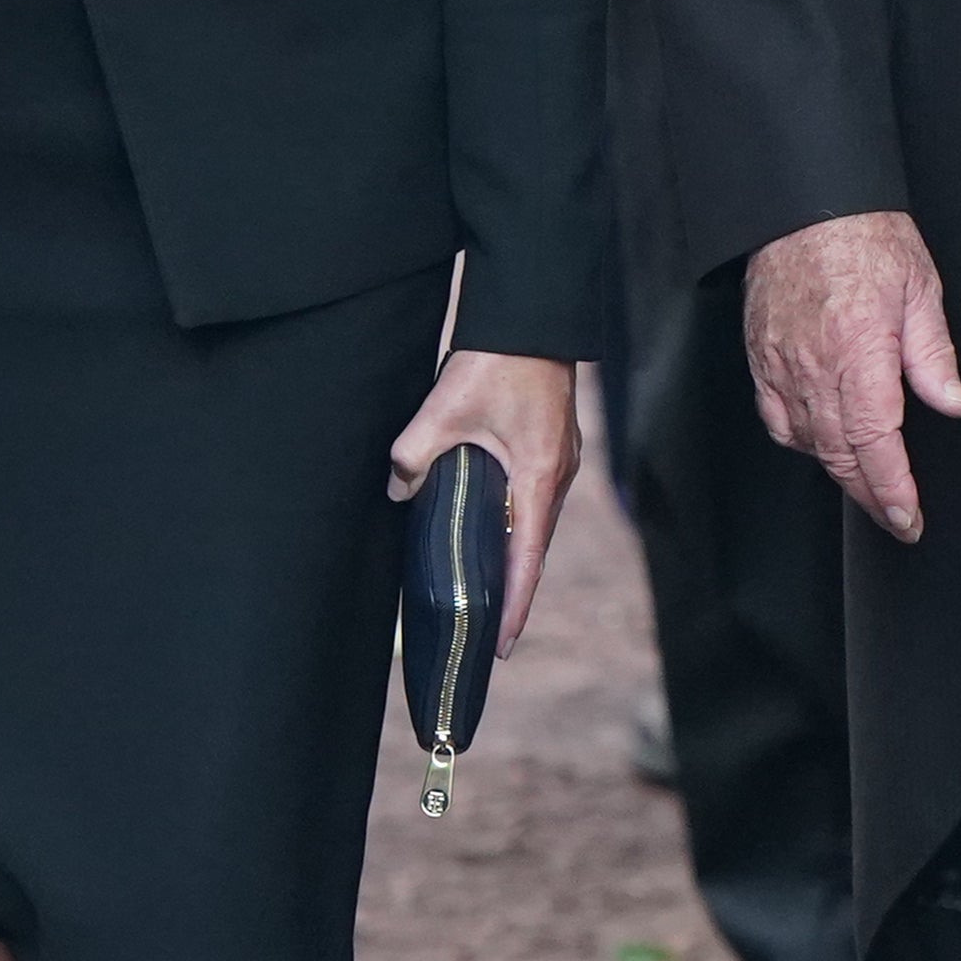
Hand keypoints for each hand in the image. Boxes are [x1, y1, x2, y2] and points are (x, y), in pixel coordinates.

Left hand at [386, 350, 583, 657]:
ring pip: (535, 523)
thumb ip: (414, 456)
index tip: (502, 646)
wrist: (532, 315)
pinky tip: (492, 530)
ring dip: (514, 556)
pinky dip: (516, 525)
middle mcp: (558, 474)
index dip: (515, 605)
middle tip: (487, 633)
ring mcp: (561, 459)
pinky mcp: (553, 445)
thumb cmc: (496, 360)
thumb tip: (399, 490)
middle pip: (536, 548)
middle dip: (513, 591)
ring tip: (487, 591)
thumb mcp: (443, 410)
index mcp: (538, 475)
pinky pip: (534, 499)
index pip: (528, 558)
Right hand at [742, 211, 960, 543]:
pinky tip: (823, 445)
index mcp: (858, 349)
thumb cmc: (865, 235)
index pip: (875, 442)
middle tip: (898, 518)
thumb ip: (934, 353)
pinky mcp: (760, 359)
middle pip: (840, 454)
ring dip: (841, 472)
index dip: (892, 490)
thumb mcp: (920, 287)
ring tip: (872, 486)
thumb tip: (955, 404)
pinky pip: (777, 420)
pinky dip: (802, 442)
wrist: (804, 203)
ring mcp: (781, 365)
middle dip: (872, 496)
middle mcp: (814, 366)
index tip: (908, 519)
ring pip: (808, 443)